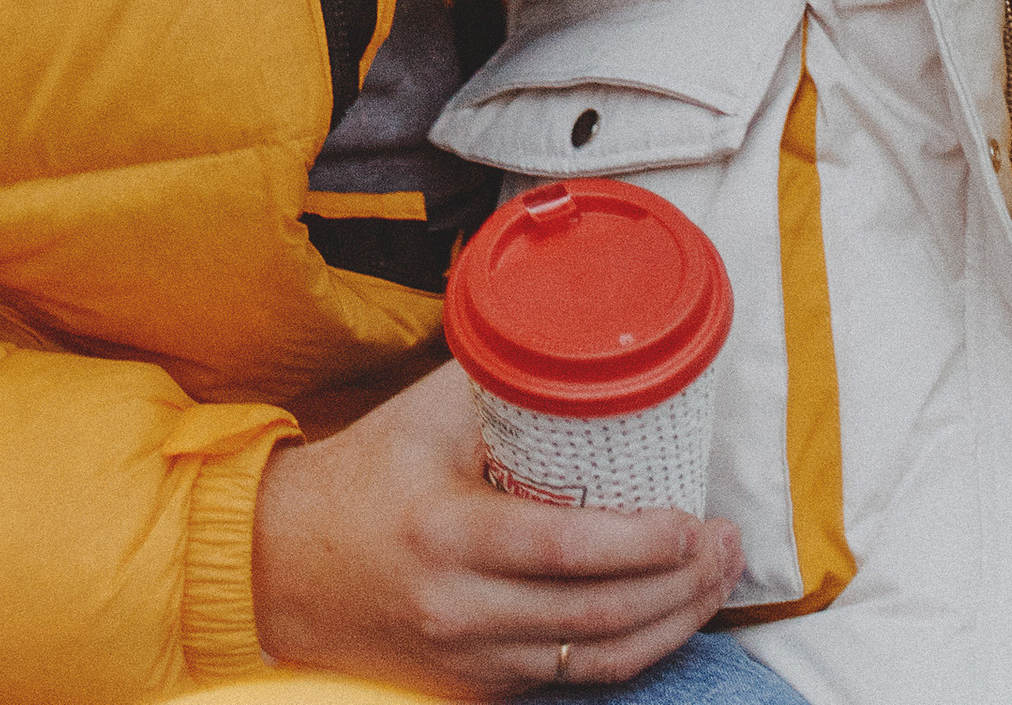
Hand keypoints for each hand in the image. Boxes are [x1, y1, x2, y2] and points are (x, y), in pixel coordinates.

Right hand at [251, 357, 743, 693]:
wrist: (285, 565)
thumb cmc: (365, 475)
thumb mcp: (426, 413)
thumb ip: (507, 380)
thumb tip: (585, 341)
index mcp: (449, 534)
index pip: (567, 551)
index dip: (642, 544)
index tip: (694, 520)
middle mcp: (462, 610)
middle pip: (597, 618)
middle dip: (679, 586)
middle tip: (726, 547)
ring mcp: (469, 661)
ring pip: (594, 663)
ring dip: (669, 625)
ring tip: (714, 582)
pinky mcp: (473, 688)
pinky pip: (567, 682)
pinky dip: (623, 653)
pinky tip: (662, 617)